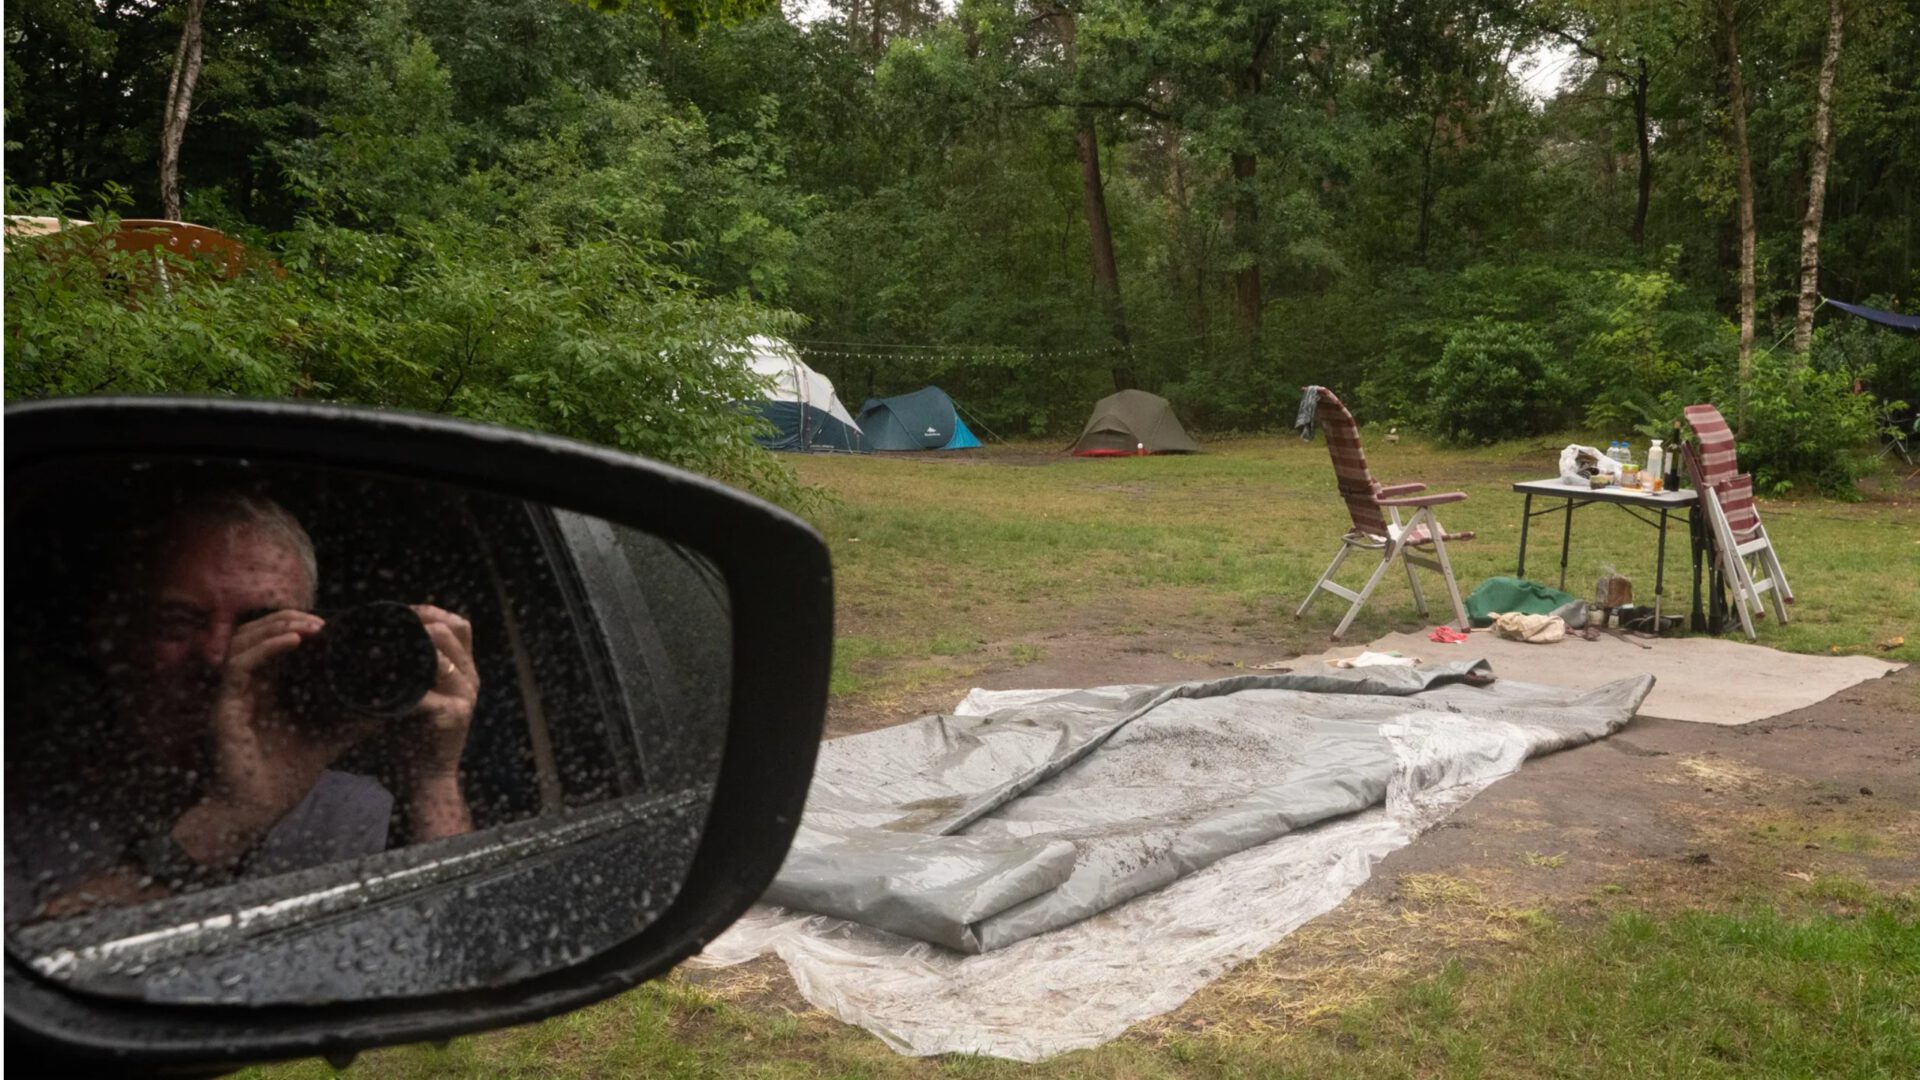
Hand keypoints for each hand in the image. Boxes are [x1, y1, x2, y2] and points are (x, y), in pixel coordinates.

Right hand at [171, 610, 370, 867]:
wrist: (256, 812)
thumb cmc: (283, 778)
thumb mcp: (328, 741)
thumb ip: (353, 722)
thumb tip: (388, 708)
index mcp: (264, 690)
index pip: (271, 643)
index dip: (295, 626)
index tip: (328, 625)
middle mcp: (245, 688)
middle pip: (255, 634)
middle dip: (287, 620)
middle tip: (321, 622)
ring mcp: (232, 696)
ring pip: (244, 641)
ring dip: (277, 627)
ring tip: (310, 626)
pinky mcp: (225, 708)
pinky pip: (240, 666)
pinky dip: (266, 648)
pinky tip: (293, 642)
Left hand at [403, 605, 476, 840]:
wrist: (426, 778)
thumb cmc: (412, 737)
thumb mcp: (414, 694)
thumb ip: (407, 669)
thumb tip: (374, 641)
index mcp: (463, 671)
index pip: (459, 625)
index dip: (431, 611)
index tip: (402, 611)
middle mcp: (470, 679)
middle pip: (456, 630)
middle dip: (423, 619)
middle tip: (392, 622)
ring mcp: (465, 697)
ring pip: (443, 655)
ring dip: (413, 646)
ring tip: (385, 647)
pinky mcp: (454, 716)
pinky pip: (427, 691)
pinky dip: (403, 685)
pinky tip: (382, 684)